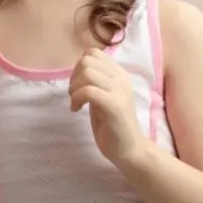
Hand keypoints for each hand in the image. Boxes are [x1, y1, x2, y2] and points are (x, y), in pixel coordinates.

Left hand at [68, 48, 147, 165]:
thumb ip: (95, 80)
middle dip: (74, 76)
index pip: (93, 52)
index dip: (79, 66)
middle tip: (74, 94)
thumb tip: (79, 68)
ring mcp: (120, 91)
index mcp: (119, 74)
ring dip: (74, 88)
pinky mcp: (115, 105)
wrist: (129, 149)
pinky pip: (89, 90)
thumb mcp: (102, 95)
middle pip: (87, 60)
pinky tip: (76, 109)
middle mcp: (121, 78)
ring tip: (76, 102)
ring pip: (88, 72)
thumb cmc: (112, 124)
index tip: (78, 85)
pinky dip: (76, 98)